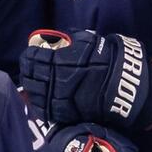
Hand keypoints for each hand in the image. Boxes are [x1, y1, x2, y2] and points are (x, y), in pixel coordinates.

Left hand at [20, 30, 151, 129]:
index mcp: (59, 61)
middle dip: (27, 70)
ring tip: (30, 80)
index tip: (29, 53)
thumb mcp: (90, 41)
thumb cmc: (109, 60)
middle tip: (27, 66)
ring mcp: (58, 99)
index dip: (29, 55)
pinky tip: (37, 97)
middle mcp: (55, 80)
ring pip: (34, 93)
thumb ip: (70, 40)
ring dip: (30, 85)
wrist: (124, 87)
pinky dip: (38, 102)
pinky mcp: (64, 113)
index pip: (34, 57)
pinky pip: (44, 108)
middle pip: (31, 75)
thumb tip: (58, 39)